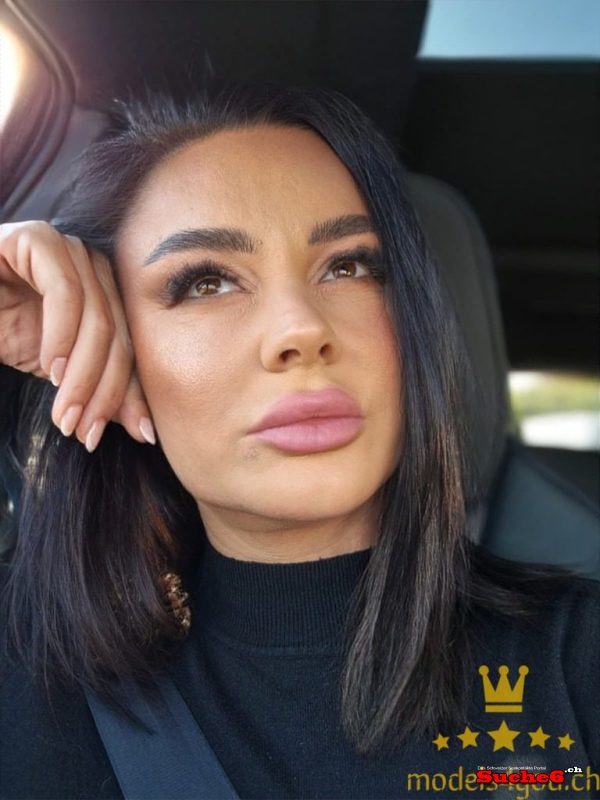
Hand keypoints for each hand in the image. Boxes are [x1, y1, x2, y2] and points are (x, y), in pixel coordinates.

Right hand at [0, 221, 154, 451]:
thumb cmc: (2, 332)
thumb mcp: (57, 372)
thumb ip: (100, 391)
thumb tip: (145, 430)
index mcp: (106, 293)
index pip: (131, 344)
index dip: (132, 392)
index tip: (137, 435)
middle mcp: (93, 266)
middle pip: (118, 334)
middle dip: (104, 392)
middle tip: (84, 432)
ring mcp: (68, 248)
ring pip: (96, 319)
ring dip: (82, 375)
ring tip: (65, 414)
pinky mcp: (37, 239)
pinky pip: (63, 293)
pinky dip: (61, 336)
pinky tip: (50, 369)